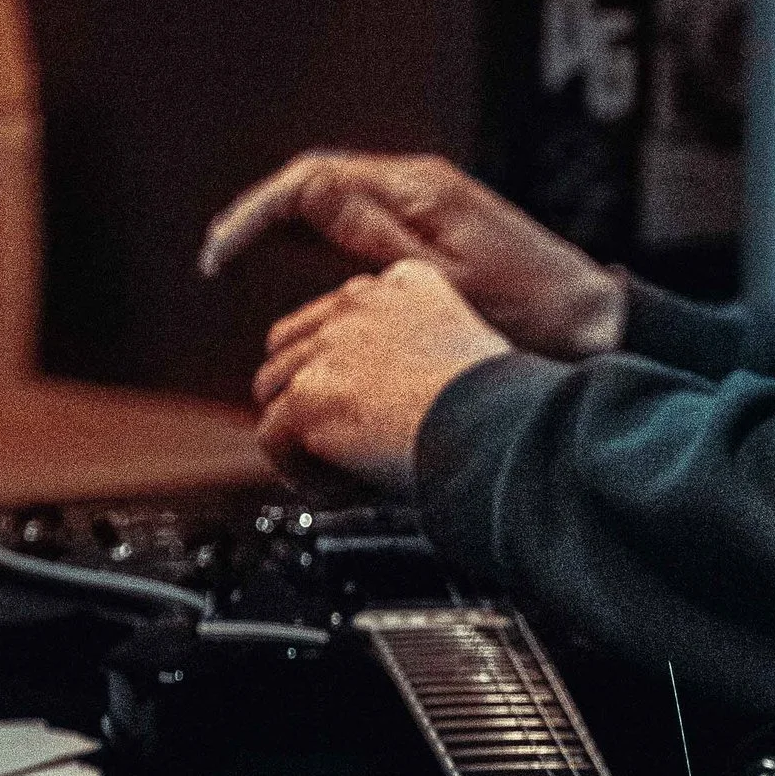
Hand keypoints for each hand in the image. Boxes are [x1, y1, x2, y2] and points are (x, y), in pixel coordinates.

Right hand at [200, 149, 625, 361]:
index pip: (311, 181)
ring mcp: (427, 204)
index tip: (223, 254)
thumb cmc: (528, 311)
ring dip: (284, 223)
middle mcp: (419, 186)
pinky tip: (295, 261)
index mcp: (417, 191)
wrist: (592, 322)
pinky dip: (318, 235)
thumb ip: (370, 236)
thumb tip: (306, 192)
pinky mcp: (434, 227)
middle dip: (259, 216)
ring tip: (238, 257)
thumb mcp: (439, 280)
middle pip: (316, 182)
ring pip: (334, 198)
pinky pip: (360, 218)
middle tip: (216, 257)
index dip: (257, 214)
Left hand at [252, 262, 513, 490]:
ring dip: (300, 436)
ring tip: (340, 473)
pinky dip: (300, 471)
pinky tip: (340, 491)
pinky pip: (272, 438)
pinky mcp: (309, 395)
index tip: (358, 405)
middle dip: (305, 396)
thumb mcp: (467, 354)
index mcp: (402, 284)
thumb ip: (422, 356)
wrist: (497, 427)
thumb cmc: (502, 407)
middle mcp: (358, 304)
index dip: (340, 366)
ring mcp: (329, 346)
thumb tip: (398, 400)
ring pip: (273, 391)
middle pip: (291, 346)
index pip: (339, 314)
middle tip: (331, 442)